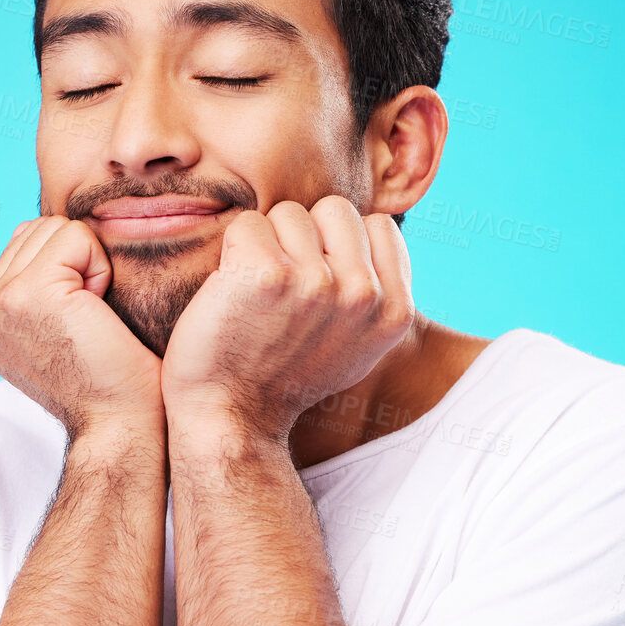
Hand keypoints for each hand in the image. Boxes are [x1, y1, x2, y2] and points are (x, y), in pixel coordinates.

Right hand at [0, 217, 164, 438]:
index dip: (67, 272)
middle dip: (75, 265)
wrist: (118, 423)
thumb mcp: (49, 327)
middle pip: (39, 229)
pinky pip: (78, 237)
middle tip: (86, 323)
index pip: (24, 243)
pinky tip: (96, 314)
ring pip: (56, 229)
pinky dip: (100, 269)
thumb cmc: (104, 380)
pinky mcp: (29, 292)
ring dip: (88, 268)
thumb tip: (28, 231)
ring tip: (89, 320)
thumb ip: (29, 282)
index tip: (73, 327)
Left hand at [161, 197, 413, 441]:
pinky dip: (233, 252)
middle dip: (306, 238)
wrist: (230, 415)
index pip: (377, 225)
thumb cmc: (283, 376)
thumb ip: (378, 291)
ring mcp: (316, 283)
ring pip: (290, 214)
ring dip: (268, 245)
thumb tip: (374, 230)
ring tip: (259, 297)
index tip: (316, 291)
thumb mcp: (358, 346)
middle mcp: (364, 296)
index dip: (340, 247)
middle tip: (283, 292)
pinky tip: (233, 292)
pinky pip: (248, 223)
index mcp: (395, 312)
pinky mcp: (266, 274)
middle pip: (335, 210)